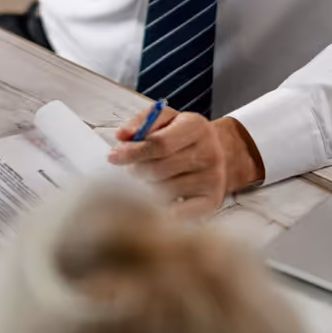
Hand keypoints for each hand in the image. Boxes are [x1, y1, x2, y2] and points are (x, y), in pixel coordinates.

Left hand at [106, 107, 264, 217]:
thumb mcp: (165, 119)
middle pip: (158, 170)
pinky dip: (162, 207)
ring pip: (164, 191)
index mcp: (196, 126)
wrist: (219, 153)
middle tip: (133, 169)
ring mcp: (213, 179)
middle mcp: (209, 152)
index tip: (112, 157)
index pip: (159, 144)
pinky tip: (160, 197)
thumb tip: (121, 136)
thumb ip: (140, 123)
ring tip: (150, 179)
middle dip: (136, 171)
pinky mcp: (212, 201)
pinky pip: (177, 213)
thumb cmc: (182, 136)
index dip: (132, 152)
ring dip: (148, 187)